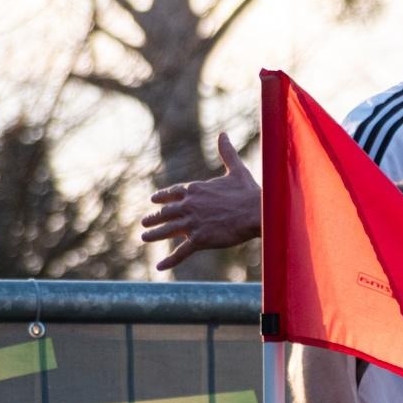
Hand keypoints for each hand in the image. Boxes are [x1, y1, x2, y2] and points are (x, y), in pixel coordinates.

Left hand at [141, 133, 261, 270]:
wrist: (257, 211)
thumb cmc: (249, 191)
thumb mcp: (236, 170)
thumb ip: (226, 152)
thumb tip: (223, 134)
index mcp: (195, 189)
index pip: (173, 193)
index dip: (162, 197)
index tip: (154, 200)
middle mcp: (189, 205)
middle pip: (165, 212)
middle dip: (154, 218)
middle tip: (145, 222)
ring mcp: (192, 223)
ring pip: (167, 231)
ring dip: (154, 235)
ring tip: (145, 237)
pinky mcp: (199, 239)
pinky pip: (181, 252)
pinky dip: (169, 261)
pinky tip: (160, 267)